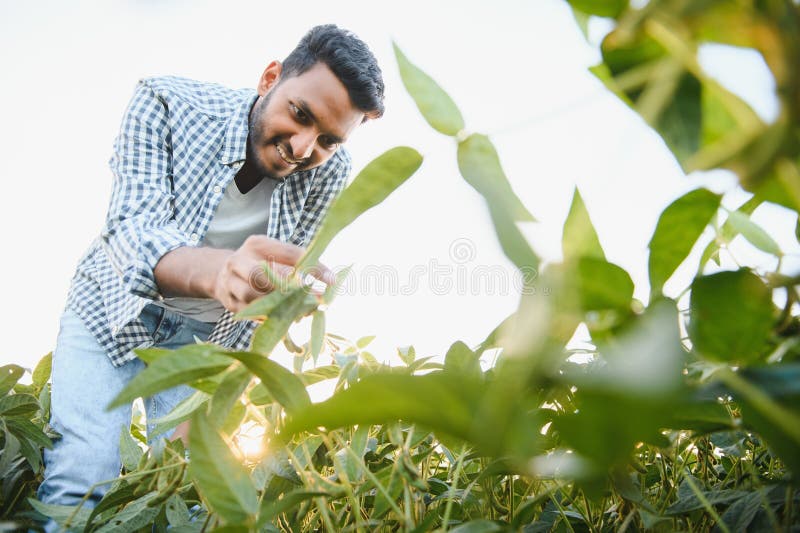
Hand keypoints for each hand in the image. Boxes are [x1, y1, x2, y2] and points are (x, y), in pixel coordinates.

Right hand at [211, 235, 331, 312]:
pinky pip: (251, 312)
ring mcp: (230, 283)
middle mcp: (239, 261)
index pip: (288, 253)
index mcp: (257, 244)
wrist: (223, 275)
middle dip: (286, 287)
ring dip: (276, 304)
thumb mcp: (277, 256)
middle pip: (259, 274)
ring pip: (252, 295)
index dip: (311, 267)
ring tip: (301, 311)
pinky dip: (270, 315)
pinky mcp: (230, 304)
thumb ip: (301, 264)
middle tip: (310, 298)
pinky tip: (286, 317)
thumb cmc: (260, 263)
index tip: (332, 281)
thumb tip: (331, 282)